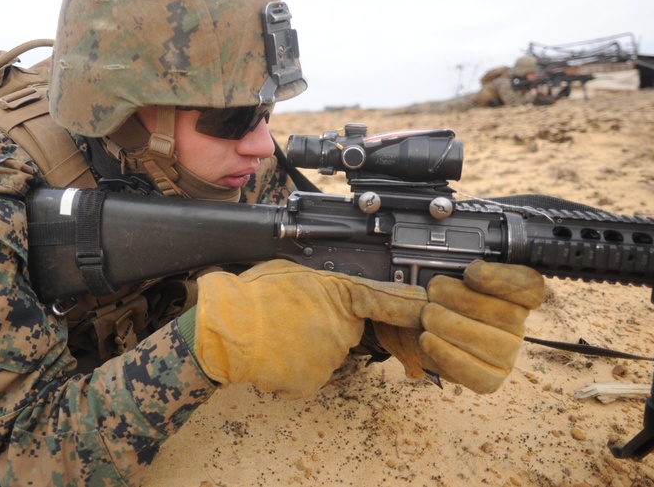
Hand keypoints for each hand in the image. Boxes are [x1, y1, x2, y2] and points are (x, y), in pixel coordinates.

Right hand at [192, 260, 426, 398]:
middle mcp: (342, 329)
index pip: (384, 300)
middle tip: (292, 315)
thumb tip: (332, 284)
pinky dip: (295, 367)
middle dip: (325, 323)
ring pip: (326, 351)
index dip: (407, 306)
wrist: (228, 330)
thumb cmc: (254, 296)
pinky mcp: (314, 381)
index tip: (426, 308)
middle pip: (345, 327)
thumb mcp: (294, 271)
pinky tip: (275, 353)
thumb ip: (324, 280)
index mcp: (340, 296)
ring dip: (307, 345)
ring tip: (276, 332)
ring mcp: (330, 358)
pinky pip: (310, 372)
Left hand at [383, 260, 544, 393]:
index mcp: (512, 291)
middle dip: (464, 300)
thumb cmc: (434, 294)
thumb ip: (449, 255)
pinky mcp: (488, 377)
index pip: (530, 286)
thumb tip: (447, 243)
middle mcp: (516, 322)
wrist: (413, 324)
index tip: (472, 272)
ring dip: (453, 327)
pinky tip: (428, 340)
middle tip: (433, 290)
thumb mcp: (439, 268)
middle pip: (508, 315)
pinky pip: (478, 374)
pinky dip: (449, 356)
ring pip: (494, 345)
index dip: (504, 280)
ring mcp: (505, 353)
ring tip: (426, 314)